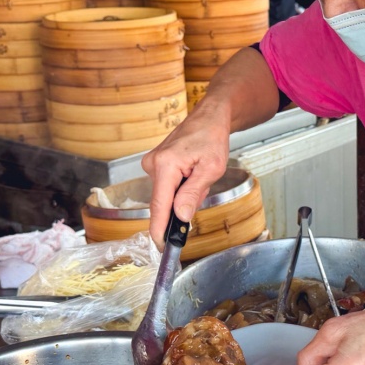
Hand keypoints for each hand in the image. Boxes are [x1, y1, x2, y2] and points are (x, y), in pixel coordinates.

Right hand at [141, 101, 232, 245]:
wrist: (208, 118)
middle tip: (202, 184)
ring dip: (185, 193)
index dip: (160, 229)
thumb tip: (180, 216)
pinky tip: (191, 171)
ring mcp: (152, 164)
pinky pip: (167, 186)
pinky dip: (181, 185)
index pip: (159, 205)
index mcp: (165, 165)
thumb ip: (193, 193)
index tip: (161, 246)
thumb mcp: (211, 169)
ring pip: (167, 195)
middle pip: (164, 202)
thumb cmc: (212, 138)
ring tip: (198, 173)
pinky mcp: (155, 165)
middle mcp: (153, 164)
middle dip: (183, 203)